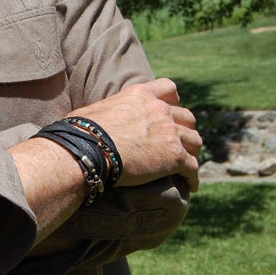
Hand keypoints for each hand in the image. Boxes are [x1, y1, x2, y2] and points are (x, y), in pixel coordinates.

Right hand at [70, 78, 201, 191]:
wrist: (88, 152)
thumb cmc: (81, 133)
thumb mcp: (95, 110)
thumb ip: (107, 110)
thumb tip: (93, 120)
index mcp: (140, 95)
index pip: (168, 88)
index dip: (172, 101)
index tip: (169, 111)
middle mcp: (159, 109)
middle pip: (186, 116)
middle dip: (184, 129)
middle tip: (178, 143)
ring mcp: (169, 132)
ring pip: (194, 141)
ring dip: (191, 152)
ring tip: (187, 165)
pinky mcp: (174, 156)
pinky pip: (193, 167)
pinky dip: (192, 177)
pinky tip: (190, 186)